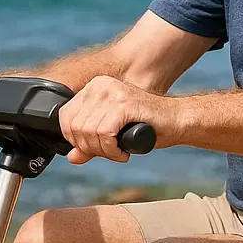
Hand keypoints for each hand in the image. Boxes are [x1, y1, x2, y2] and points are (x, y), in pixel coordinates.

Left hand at [58, 76, 175, 163]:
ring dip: (103, 151)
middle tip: (109, 153)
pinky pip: (104, 134)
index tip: (94, 148)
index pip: (65, 117)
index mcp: (94, 87)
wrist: (177, 120)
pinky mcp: (124, 104)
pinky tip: (123, 152)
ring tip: (118, 152)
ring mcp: (112, 92)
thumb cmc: (147, 126)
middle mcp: (100, 86)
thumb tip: (72, 157)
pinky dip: (112, 150)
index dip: (75, 140)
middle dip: (90, 148)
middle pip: (75, 127)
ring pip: (88, 132)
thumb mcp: (112, 135)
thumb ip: (91, 144)